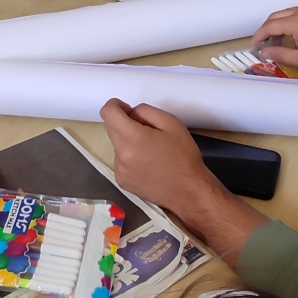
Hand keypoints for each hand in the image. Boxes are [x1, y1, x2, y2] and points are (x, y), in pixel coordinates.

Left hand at [100, 99, 267, 261]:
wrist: (189, 192)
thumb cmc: (184, 157)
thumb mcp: (171, 123)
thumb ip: (146, 111)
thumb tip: (130, 113)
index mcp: (133, 138)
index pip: (108, 113)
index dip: (115, 105)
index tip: (127, 109)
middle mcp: (121, 155)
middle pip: (111, 128)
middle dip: (125, 123)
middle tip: (147, 130)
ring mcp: (119, 171)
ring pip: (117, 144)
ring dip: (128, 141)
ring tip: (151, 150)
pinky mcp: (122, 181)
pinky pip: (120, 160)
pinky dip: (130, 156)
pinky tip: (148, 164)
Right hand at [251, 5, 297, 73]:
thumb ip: (281, 54)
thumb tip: (265, 52)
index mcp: (296, 21)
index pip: (270, 25)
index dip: (259, 35)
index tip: (255, 45)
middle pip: (277, 16)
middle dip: (267, 29)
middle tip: (264, 44)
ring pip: (288, 13)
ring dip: (279, 25)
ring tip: (279, 41)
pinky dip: (291, 21)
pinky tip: (295, 35)